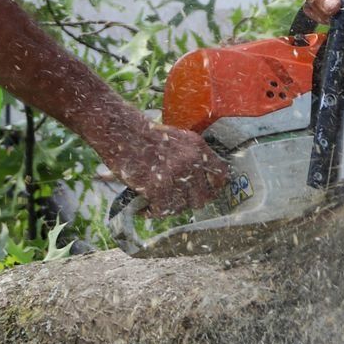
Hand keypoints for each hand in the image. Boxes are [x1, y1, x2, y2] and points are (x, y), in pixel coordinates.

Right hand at [109, 122, 230, 215]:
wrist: (122, 131)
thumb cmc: (145, 135)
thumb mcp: (177, 138)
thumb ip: (190, 156)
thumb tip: (197, 180)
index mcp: (198, 147)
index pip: (220, 174)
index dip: (215, 187)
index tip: (207, 192)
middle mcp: (191, 161)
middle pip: (202, 197)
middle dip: (188, 202)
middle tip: (176, 202)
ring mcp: (176, 175)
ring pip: (182, 206)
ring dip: (169, 208)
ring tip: (157, 204)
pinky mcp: (159, 187)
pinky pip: (163, 210)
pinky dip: (152, 212)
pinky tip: (145, 208)